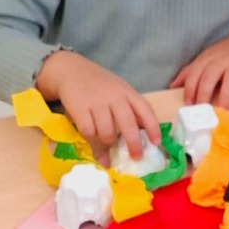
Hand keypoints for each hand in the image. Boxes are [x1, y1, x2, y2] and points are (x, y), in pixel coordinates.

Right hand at [36, 49, 161, 153]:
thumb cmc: (99, 86)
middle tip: (135, 158)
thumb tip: (137, 142)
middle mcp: (115, 97)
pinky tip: (90, 136)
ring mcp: (97, 102)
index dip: (153, 127)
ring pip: (107, 132)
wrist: (72, 71)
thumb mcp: (118, 93)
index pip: (145, 110)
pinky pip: (89, 131)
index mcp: (128, 92)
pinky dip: (90, 138)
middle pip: (128, 124)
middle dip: (133, 144)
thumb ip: (129, 113)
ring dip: (107, 143)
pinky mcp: (80, 108)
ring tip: (106, 143)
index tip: (156, 143)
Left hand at [173, 29, 228, 108]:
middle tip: (203, 110)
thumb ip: (189, 73)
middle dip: (204, 93)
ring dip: (226, 96)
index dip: (190, 88)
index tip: (188, 104)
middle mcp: (221, 60)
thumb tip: (171, 87)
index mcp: (207, 59)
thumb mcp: (205, 60)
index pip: (195, 73)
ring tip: (223, 111)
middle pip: (210, 76)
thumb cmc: (223, 56)